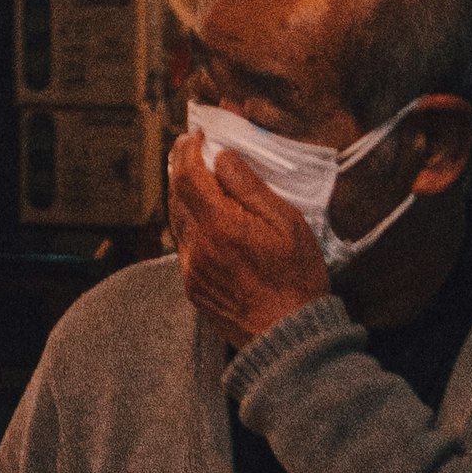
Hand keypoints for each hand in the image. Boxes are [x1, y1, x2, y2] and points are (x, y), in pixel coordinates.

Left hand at [168, 117, 328, 346]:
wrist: (288, 336)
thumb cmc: (296, 277)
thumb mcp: (286, 222)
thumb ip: (249, 187)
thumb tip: (223, 158)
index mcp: (219, 225)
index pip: (187, 175)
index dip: (187, 150)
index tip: (195, 136)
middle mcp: (197, 246)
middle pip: (176, 196)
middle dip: (182, 168)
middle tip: (193, 150)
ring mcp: (192, 270)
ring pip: (177, 222)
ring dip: (184, 197)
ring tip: (201, 182)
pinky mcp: (193, 288)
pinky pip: (185, 247)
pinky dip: (192, 226)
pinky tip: (209, 222)